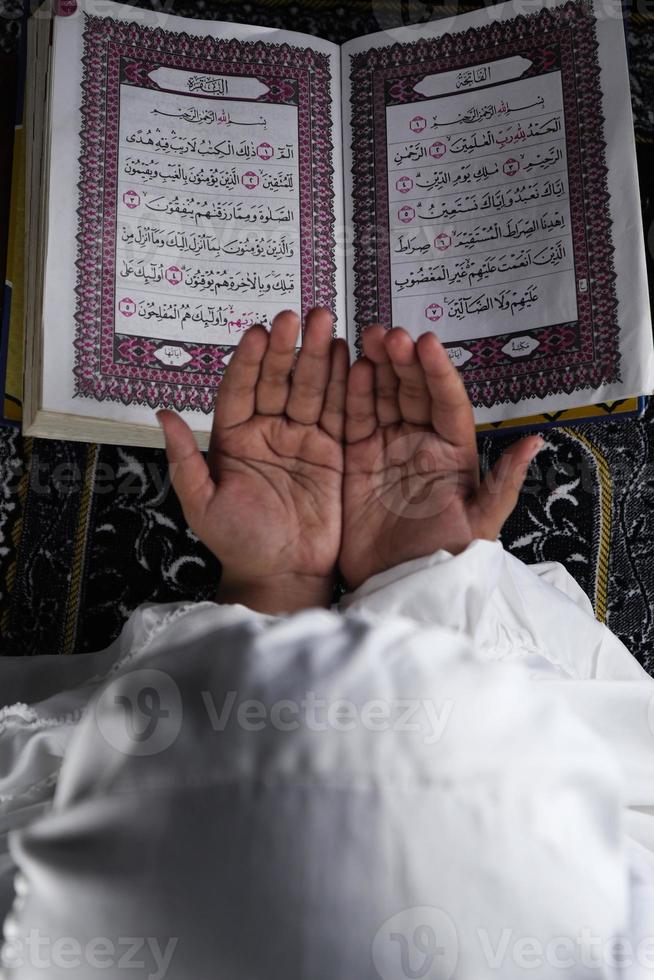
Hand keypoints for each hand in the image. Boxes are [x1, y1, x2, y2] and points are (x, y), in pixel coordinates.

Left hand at [158, 309, 347, 613]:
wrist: (284, 574)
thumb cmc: (238, 543)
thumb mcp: (202, 505)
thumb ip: (185, 460)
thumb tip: (163, 413)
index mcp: (234, 438)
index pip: (240, 389)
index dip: (249, 361)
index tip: (258, 334)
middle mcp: (268, 431)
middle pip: (278, 380)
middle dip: (288, 347)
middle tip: (298, 317)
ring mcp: (302, 438)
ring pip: (310, 388)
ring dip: (319, 356)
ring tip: (327, 324)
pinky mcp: (333, 451)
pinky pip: (339, 413)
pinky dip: (346, 386)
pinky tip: (351, 358)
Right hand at [339, 325, 542, 590]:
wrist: (398, 586)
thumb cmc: (444, 558)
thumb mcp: (480, 524)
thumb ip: (504, 483)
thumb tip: (536, 443)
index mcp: (454, 454)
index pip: (448, 403)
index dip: (438, 372)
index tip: (427, 344)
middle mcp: (420, 445)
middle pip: (412, 392)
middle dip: (402, 361)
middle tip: (390, 335)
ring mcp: (386, 450)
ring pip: (382, 398)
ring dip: (376, 367)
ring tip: (368, 339)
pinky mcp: (356, 460)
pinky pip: (353, 421)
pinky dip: (350, 396)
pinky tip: (348, 370)